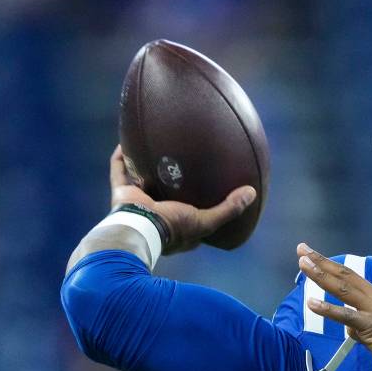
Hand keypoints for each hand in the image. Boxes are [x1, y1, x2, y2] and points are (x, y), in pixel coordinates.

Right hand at [109, 145, 255, 253]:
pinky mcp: (121, 194)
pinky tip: (127, 142)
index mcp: (176, 226)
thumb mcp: (206, 221)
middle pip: (164, 193)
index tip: (208, 189)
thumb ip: (229, 209)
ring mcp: (137, 204)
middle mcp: (156, 214)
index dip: (199, 204)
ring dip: (145, 167)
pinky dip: (121, 158)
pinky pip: (119, 171)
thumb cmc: (174, 228)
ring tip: (154, 148)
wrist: (139, 228)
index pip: (191, 215)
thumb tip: (252, 192)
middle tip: (180, 162)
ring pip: (141, 181)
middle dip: (170, 180)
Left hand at [297, 243, 371, 370]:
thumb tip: (351, 328)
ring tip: (304, 264)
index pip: (353, 278)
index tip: (317, 257)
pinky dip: (328, 309)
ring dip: (321, 276)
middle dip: (323, 262)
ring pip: (343, 289)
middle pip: (346, 276)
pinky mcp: (370, 326)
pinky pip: (347, 316)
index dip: (334, 267)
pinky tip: (312, 303)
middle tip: (303, 250)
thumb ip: (365, 326)